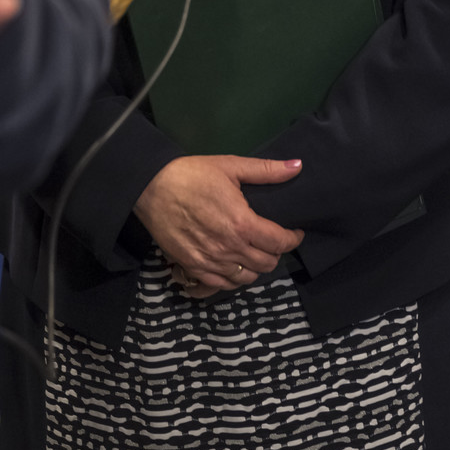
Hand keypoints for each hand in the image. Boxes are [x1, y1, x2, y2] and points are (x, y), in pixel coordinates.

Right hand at [134, 155, 303, 296]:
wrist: (152, 186)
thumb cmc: (193, 174)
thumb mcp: (231, 166)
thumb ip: (266, 170)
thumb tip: (297, 165)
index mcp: (243, 224)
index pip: (279, 242)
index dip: (293, 239)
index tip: (295, 232)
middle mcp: (230, 249)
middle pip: (266, 264)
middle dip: (276, 252)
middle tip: (273, 239)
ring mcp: (211, 262)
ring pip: (246, 277)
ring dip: (256, 266)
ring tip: (254, 251)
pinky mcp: (193, 268)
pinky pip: (222, 284)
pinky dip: (233, 277)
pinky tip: (233, 264)